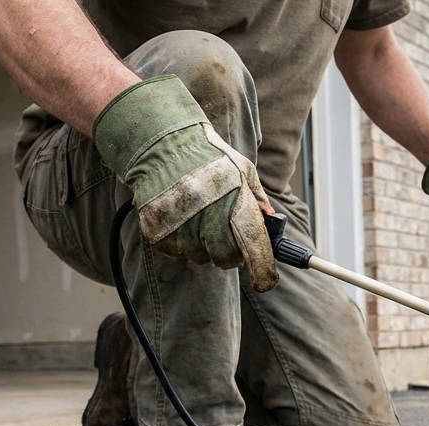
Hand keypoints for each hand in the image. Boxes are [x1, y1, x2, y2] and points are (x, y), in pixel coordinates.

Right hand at [93, 76, 277, 291]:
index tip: (265, 280)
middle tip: (225, 235)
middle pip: (225, 259)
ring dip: (202, 245)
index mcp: (235, 201)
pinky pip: (174, 251)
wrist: (162, 142)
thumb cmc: (207, 156)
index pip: (254, 248)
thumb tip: (271, 223)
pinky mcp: (157, 229)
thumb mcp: (241, 168)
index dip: (263, 271)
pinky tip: (180, 217)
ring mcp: (180, 225)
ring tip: (197, 216)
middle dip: (230, 254)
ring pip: (198, 257)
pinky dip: (179, 241)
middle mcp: (207, 215)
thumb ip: (257, 198)